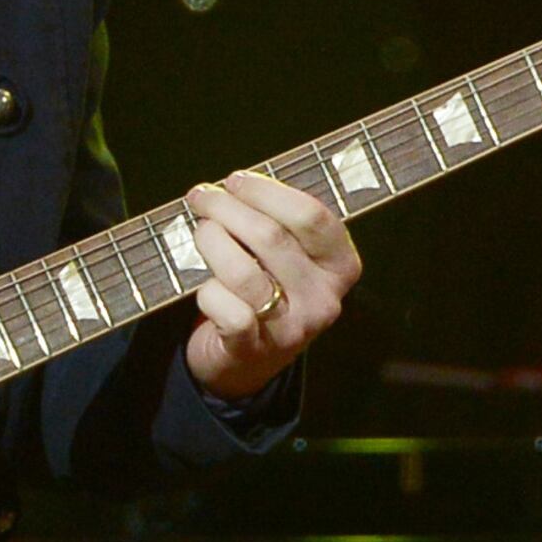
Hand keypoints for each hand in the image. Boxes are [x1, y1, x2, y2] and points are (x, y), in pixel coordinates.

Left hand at [182, 168, 361, 398]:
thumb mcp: (290, 257)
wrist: (247, 361)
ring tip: (200, 232)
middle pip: (272, 238)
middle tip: (202, 197)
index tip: (236, 180)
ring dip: (212, 242)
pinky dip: (208, 293)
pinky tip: (205, 286)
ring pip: (244, 272)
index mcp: (340, 266)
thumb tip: (236, 184)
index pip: (312, 217)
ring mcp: (292, 328)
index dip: (268, 192)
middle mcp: (323, 298)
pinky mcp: (256, 350)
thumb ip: (278, 221)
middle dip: (228, 209)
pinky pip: (228, 312)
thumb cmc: (266, 290)